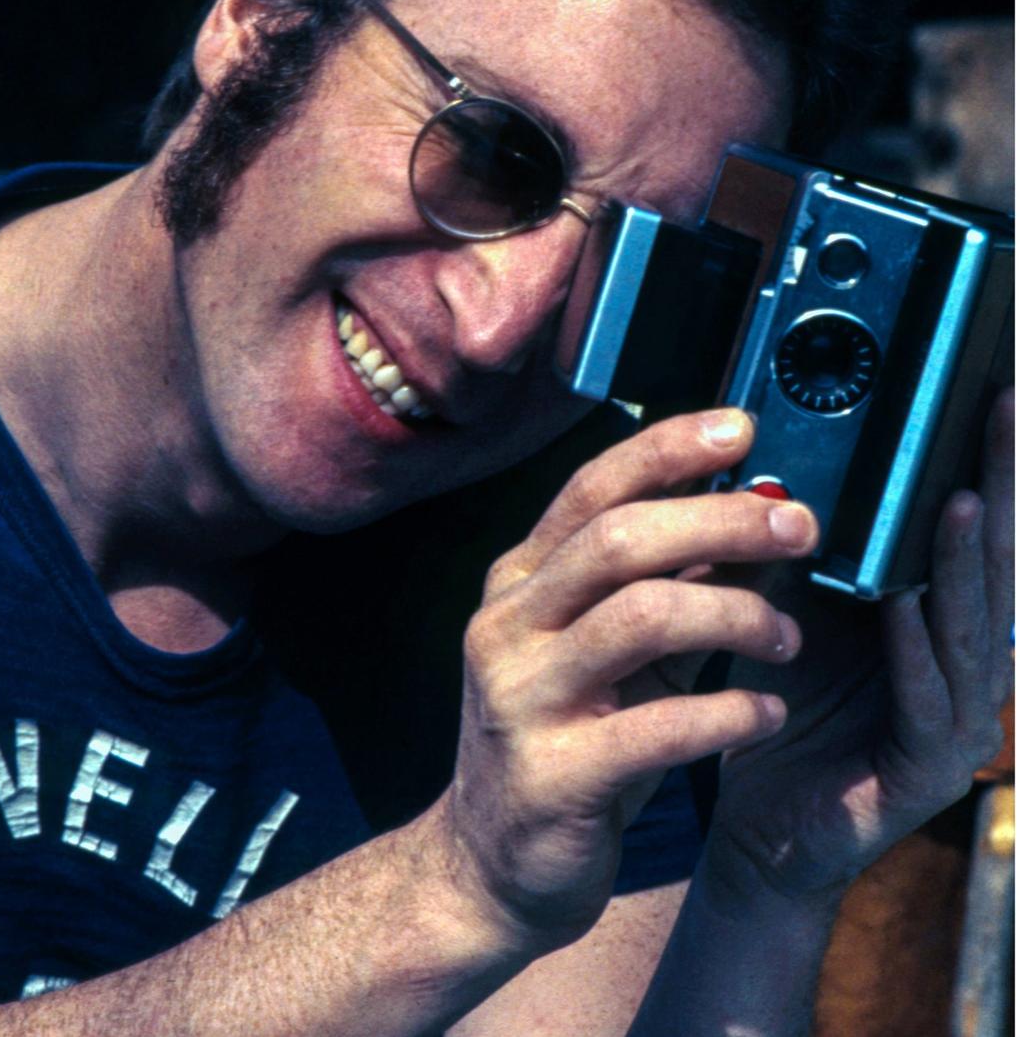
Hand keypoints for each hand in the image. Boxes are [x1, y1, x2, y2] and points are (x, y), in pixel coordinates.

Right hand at [431, 407, 819, 954]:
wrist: (490, 864)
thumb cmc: (571, 735)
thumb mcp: (612, 649)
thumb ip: (669, 581)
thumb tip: (755, 513)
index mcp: (522, 579)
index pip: (594, 488)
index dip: (667, 449)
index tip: (741, 426)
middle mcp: (509, 623)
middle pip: (620, 540)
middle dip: (721, 519)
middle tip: (800, 527)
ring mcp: (522, 697)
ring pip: (641, 618)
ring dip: (736, 615)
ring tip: (789, 637)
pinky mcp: (553, 775)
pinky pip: (659, 726)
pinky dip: (730, 711)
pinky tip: (767, 711)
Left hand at [705, 387, 1014, 903]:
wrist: (763, 824)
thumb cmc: (787, 702)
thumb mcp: (799, 604)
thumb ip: (810, 543)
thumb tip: (785, 453)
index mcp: (941, 614)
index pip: (977, 524)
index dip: (992, 461)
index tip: (996, 391)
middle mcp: (966, 660)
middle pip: (998, 561)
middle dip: (1003, 484)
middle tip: (1004, 412)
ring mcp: (958, 719)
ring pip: (972, 629)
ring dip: (965, 564)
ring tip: (959, 501)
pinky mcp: (926, 769)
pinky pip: (928, 701)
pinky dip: (915, 651)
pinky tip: (903, 606)